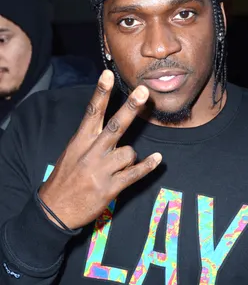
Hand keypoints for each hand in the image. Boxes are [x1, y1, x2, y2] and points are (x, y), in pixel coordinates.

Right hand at [39, 70, 161, 229]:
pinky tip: (157, 159)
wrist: (54, 210)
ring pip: (129, 152)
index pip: (92, 112)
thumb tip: (107, 124)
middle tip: (143, 91)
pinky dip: (147, 166)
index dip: (100, 92)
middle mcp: (91, 153)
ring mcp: (101, 171)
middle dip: (130, 107)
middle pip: (115, 126)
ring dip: (129, 157)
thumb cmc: (65, 178)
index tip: (107, 74)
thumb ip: (89, 138)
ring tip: (118, 166)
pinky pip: (135, 173)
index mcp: (80, 142)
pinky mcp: (110, 188)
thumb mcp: (71, 153)